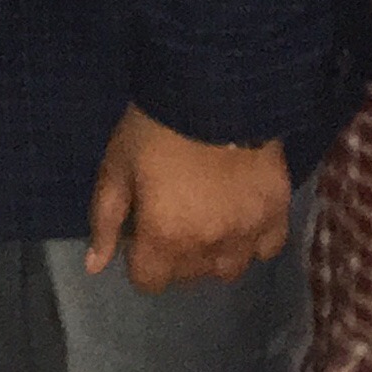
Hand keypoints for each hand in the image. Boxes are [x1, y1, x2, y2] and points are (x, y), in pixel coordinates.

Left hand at [86, 105, 291, 290]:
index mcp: (165, 237)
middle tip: (173, 218)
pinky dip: (253, 241)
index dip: (140, 261)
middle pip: (188, 276)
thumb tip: (94, 266)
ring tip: (208, 223)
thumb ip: (105, 220)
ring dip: (214, 254)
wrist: (214, 89)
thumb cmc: (155, 128)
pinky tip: (241, 219)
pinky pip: (268, 248)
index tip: (141, 234)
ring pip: (228, 269)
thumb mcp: (117, 167)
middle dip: (174, 257)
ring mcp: (247, 232)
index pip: (149, 282)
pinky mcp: (277, 213)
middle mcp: (208, 246)